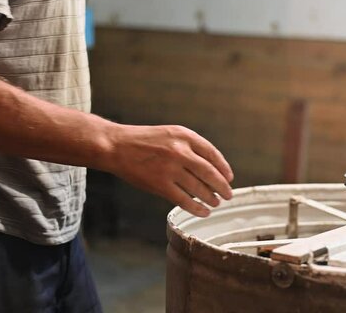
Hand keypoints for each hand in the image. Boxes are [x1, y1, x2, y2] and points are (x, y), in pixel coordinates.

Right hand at [103, 124, 233, 216]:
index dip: (223, 167)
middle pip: (210, 173)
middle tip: (228, 194)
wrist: (116, 146)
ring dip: (211, 198)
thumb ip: (189, 146)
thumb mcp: (170, 134)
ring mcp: (170, 168)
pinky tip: (203, 211)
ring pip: (199, 188)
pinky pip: (184, 200)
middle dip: (222, 186)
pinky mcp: (160, 184)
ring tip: (216, 203)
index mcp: (184, 136)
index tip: (229, 177)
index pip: (212, 153)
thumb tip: (211, 167)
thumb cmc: (144, 140)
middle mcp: (180, 151)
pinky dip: (196, 208)